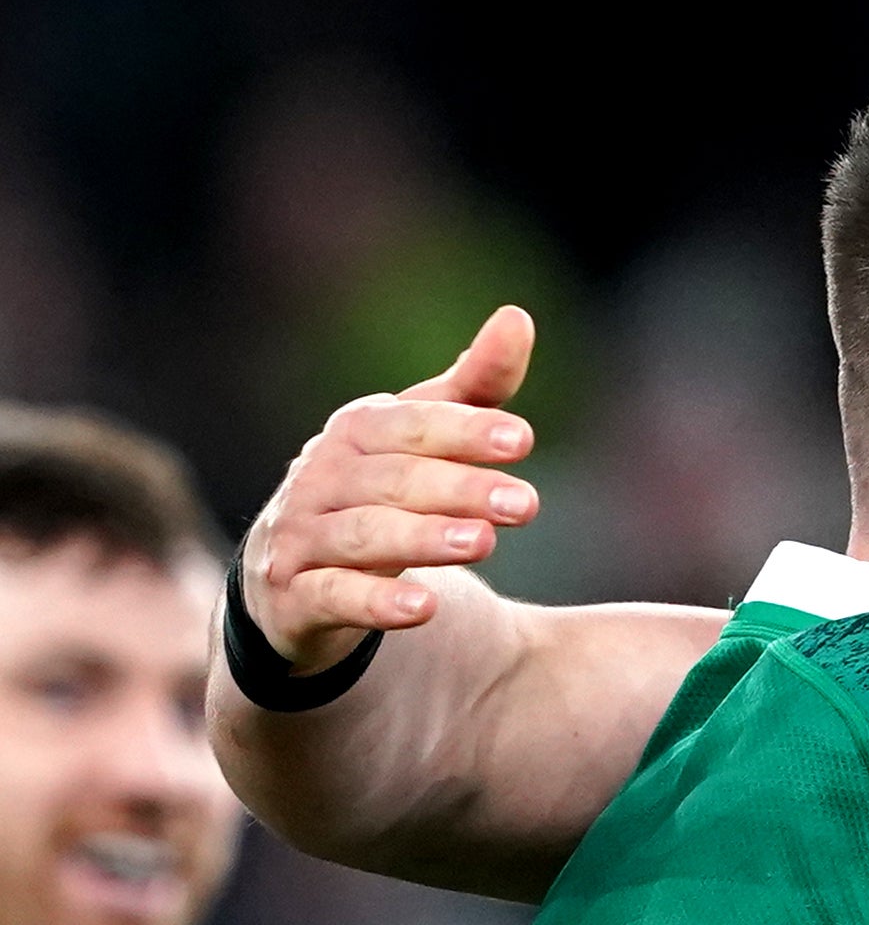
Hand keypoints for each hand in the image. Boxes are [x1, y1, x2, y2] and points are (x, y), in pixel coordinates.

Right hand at [236, 306, 540, 675]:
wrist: (288, 582)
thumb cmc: (372, 497)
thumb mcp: (419, 443)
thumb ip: (470, 391)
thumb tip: (518, 317)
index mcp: (355, 433)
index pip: (410, 423)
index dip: (463, 429)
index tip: (523, 440)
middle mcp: (320, 477)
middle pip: (394, 480)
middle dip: (459, 488)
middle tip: (525, 504)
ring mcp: (301, 538)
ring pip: (364, 534)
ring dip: (424, 537)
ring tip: (484, 543)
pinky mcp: (294, 599)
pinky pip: (333, 596)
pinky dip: (376, 602)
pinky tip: (424, 607)